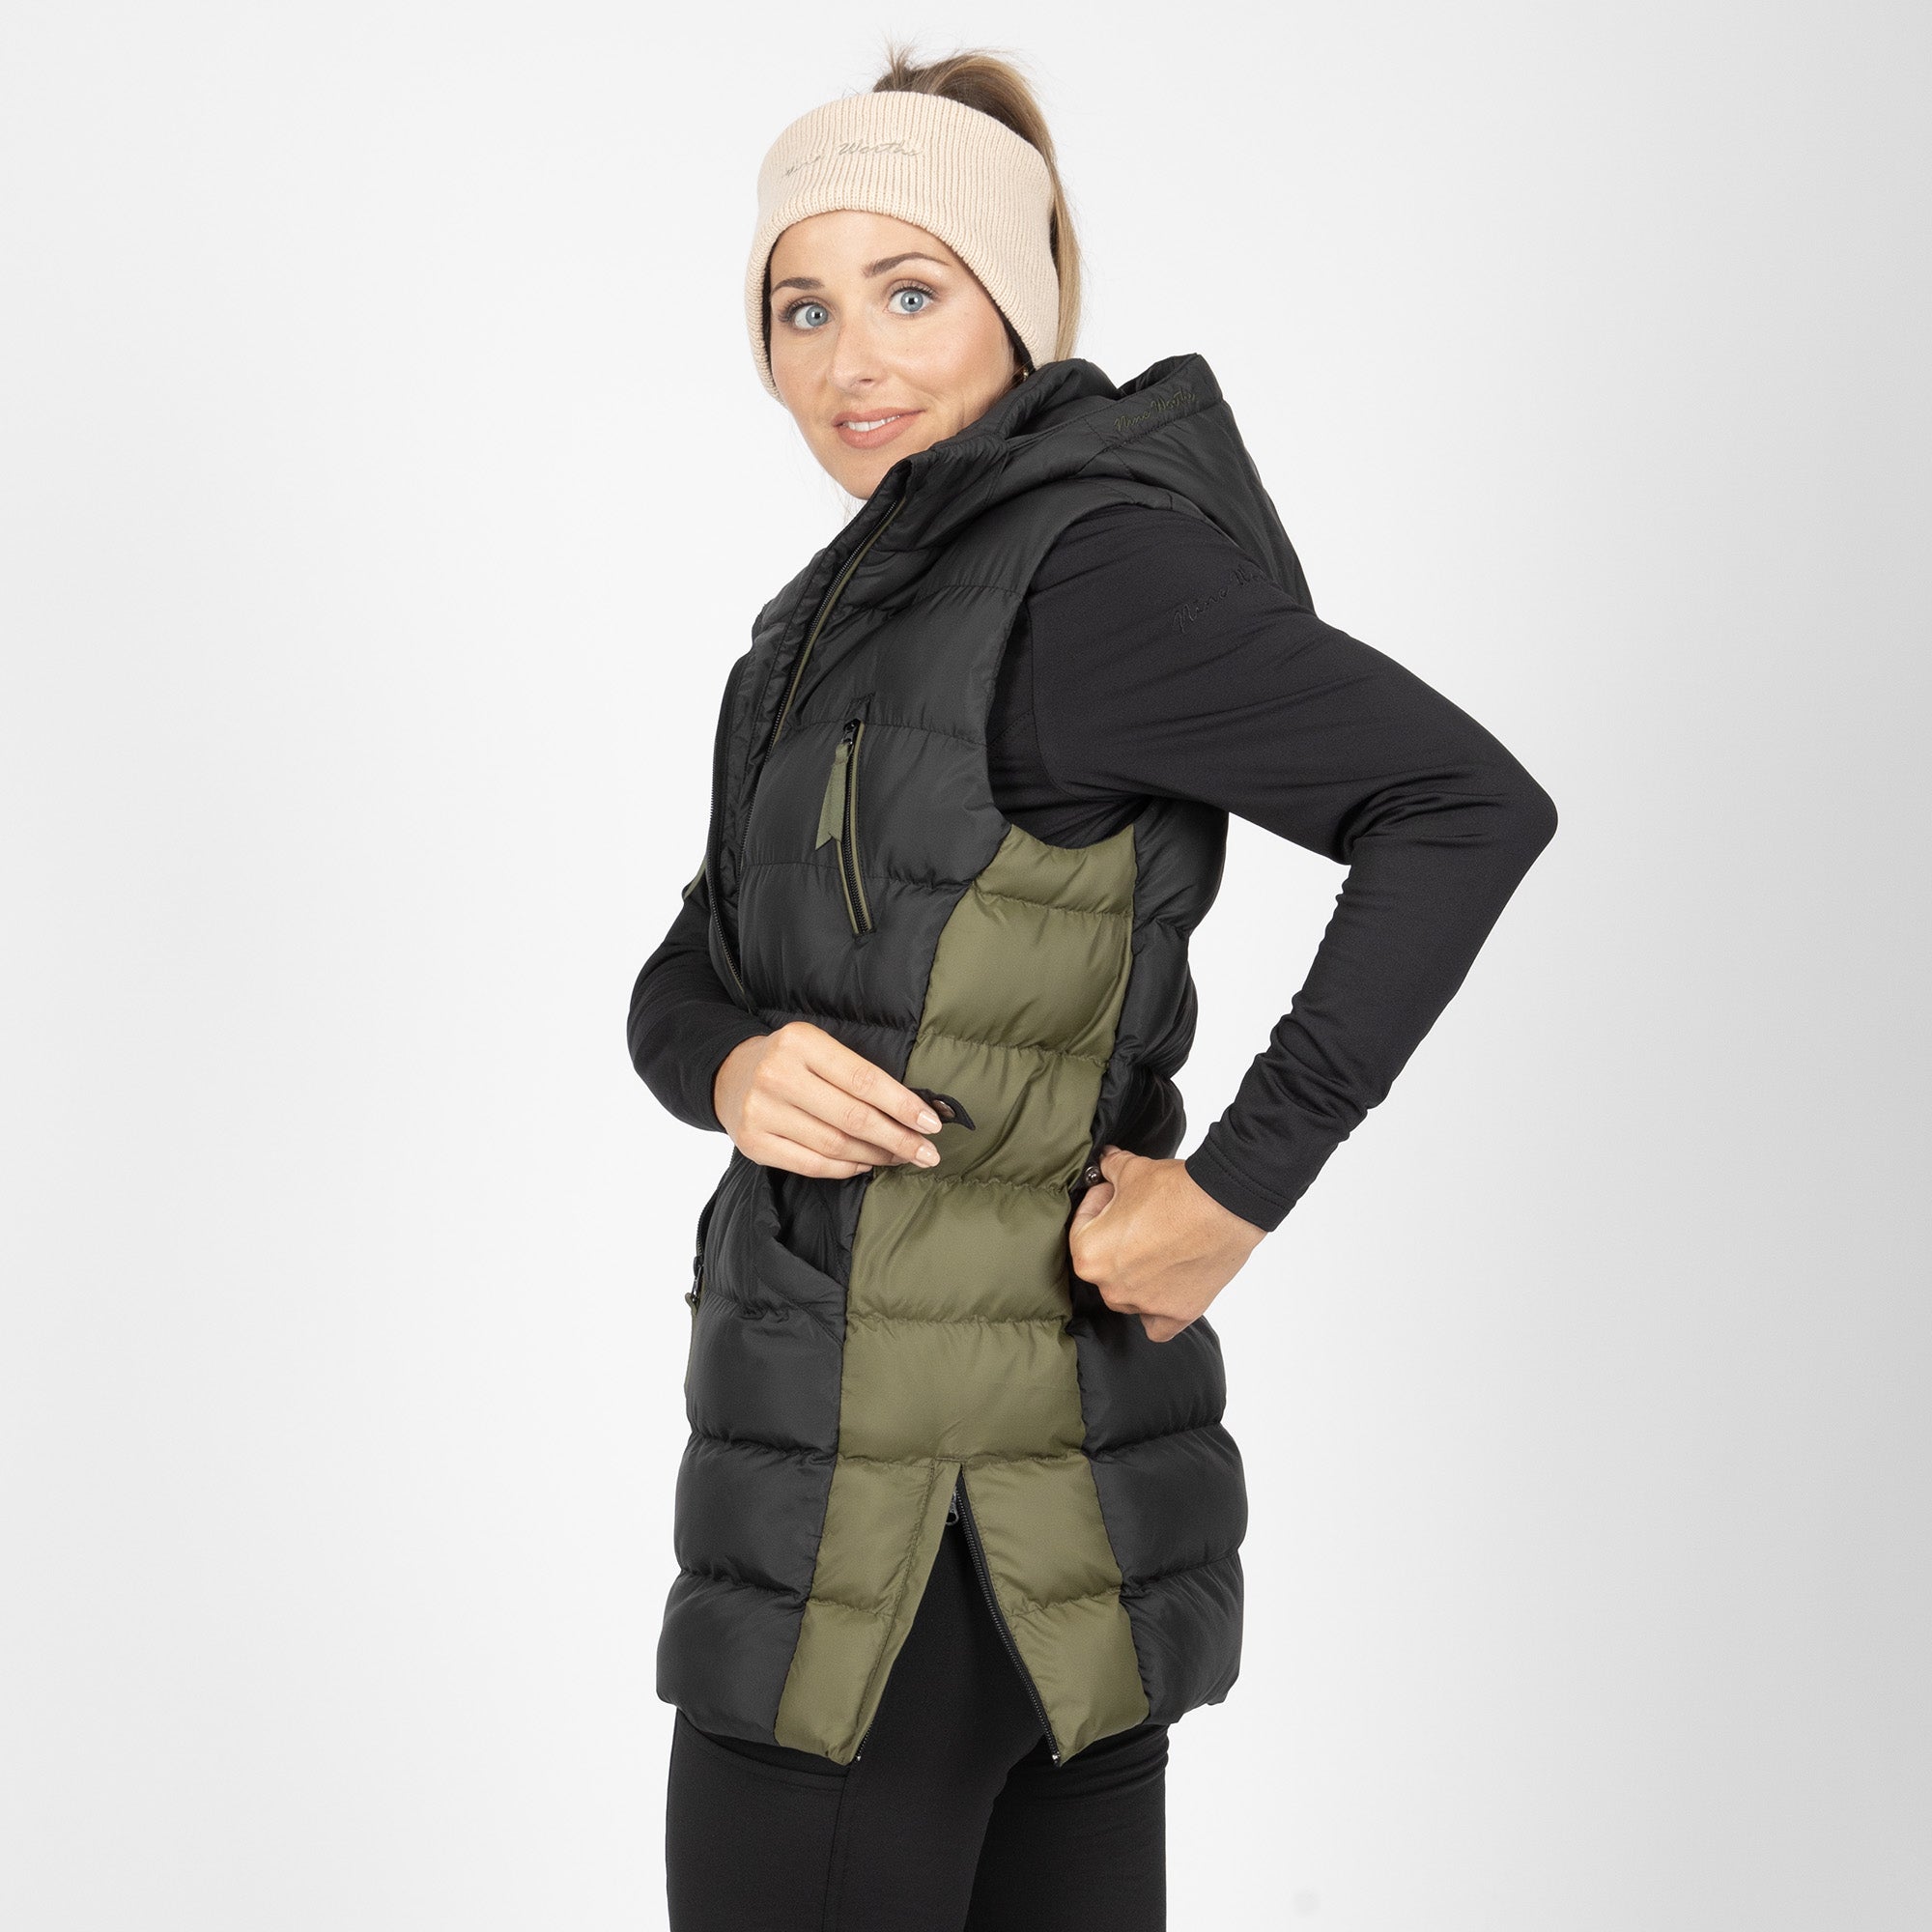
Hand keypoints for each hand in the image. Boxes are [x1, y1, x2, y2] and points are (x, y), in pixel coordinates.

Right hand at [713, 1022, 944, 1178]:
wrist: (729, 1074)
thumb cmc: (790, 1061)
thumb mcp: (819, 1048)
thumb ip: (858, 1074)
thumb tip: (916, 1110)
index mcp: (801, 1042)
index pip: (864, 1079)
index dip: (903, 1104)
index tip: (932, 1123)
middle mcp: (778, 1075)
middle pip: (852, 1117)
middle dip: (898, 1138)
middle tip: (927, 1153)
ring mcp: (761, 1111)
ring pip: (835, 1145)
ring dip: (875, 1155)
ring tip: (900, 1157)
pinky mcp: (753, 1143)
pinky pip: (811, 1165)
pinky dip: (845, 1169)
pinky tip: (866, 1164)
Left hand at [1067, 1145, 1265, 1341]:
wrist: (1226, 1206)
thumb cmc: (1176, 1191)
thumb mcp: (1131, 1170)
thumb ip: (1109, 1169)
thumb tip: (1105, 1162)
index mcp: (1090, 1256)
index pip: (1082, 1227)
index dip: (1099, 1202)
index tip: (1115, 1190)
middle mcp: (1112, 1289)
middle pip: (1105, 1263)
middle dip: (1118, 1238)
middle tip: (1141, 1214)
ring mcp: (1145, 1305)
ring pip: (1128, 1295)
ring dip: (1136, 1273)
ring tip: (1160, 1243)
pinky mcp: (1177, 1314)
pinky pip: (1157, 1324)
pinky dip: (1158, 1310)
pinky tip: (1165, 1288)